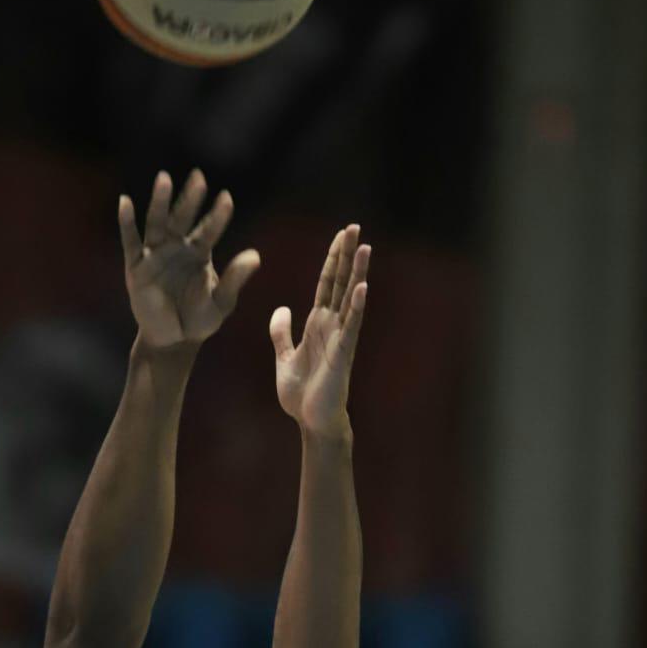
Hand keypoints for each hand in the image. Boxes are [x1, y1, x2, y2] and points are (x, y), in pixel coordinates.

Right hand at [119, 169, 260, 350]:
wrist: (173, 341)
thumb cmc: (199, 321)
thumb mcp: (221, 302)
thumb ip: (235, 279)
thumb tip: (256, 255)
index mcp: (199, 253)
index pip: (209, 230)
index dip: (217, 216)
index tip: (226, 198)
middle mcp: (177, 248)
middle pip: (183, 218)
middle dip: (190, 199)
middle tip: (199, 177)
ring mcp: (155, 255)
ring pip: (157, 223)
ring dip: (160, 201)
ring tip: (165, 179)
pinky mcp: (136, 267)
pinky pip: (130, 241)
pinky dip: (127, 222)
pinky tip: (125, 201)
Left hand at [270, 225, 369, 437]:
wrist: (311, 421)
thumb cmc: (302, 393)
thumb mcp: (283, 357)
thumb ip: (282, 332)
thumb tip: (282, 308)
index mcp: (317, 323)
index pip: (326, 283)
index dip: (332, 258)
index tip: (341, 234)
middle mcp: (332, 325)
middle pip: (339, 282)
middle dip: (346, 255)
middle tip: (355, 226)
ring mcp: (340, 337)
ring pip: (350, 298)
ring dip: (357, 272)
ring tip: (365, 247)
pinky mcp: (343, 354)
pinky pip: (351, 326)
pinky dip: (356, 306)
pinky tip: (362, 287)